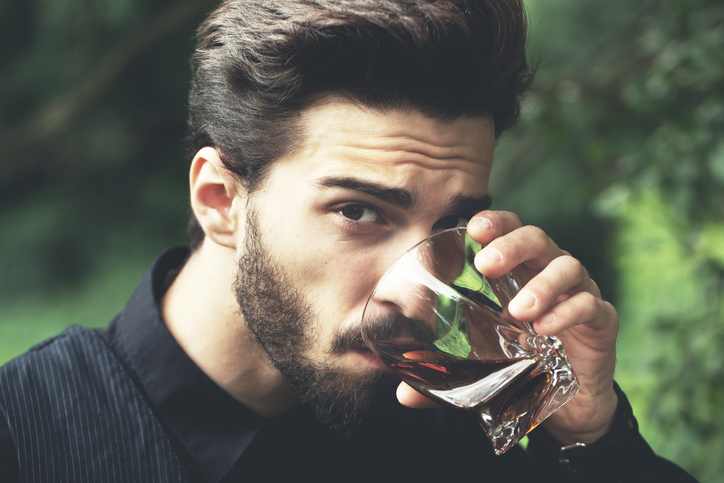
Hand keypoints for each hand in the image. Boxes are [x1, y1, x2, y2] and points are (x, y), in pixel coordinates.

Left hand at [397, 210, 618, 444]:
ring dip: (543, 284)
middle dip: (512, 245)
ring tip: (519, 311)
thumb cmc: (522, 366)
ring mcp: (579, 293)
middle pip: (537, 239)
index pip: (509, 231)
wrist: (571, 407)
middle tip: (486, 265)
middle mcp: (549, 273)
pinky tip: (547, 328)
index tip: (473, 228)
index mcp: (519, 272)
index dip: (495, 223)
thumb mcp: (481, 365)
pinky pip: (591, 305)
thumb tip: (405, 395)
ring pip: (568, 267)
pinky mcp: (602, 321)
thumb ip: (447, 374)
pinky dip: (569, 312)